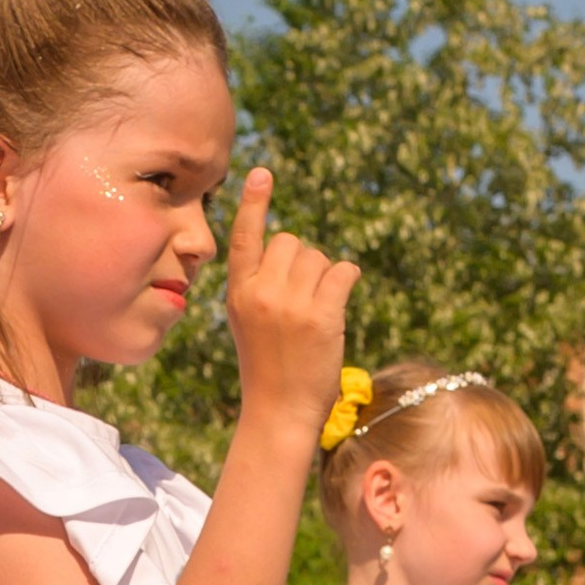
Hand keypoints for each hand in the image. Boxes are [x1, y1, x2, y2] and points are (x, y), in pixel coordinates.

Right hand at [222, 166, 358, 443]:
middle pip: (292, 242)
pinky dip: (347, 281)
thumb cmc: (269, 369)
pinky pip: (343, 272)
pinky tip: (339, 305)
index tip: (263, 172)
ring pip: (319, 258)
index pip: (244, 238)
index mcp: (237, 294)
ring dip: (326, 277)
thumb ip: (263, 287)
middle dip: (304, 262)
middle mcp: (260, 293)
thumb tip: (297, 251)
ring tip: (317, 313)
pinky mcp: (321, 316)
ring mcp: (290, 304)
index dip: (255, 203)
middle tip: (304, 299)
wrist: (279, 412)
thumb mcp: (249, 324)